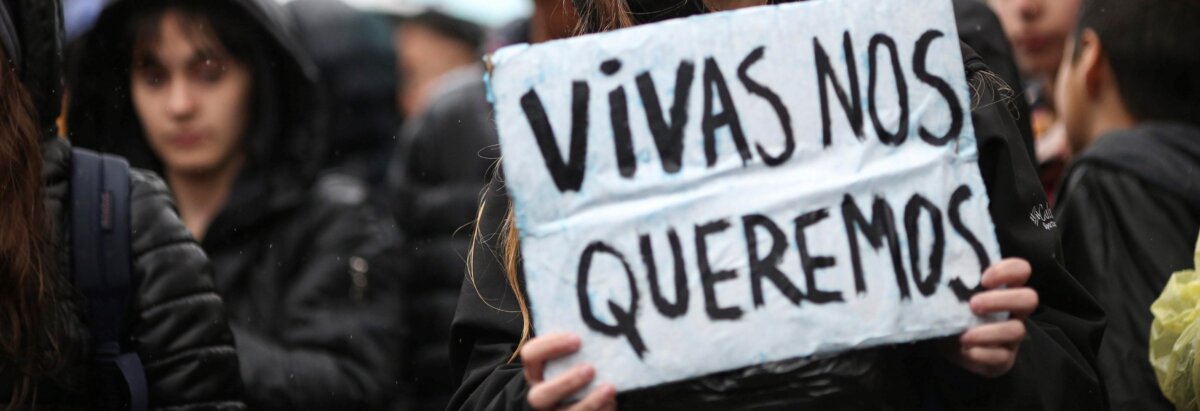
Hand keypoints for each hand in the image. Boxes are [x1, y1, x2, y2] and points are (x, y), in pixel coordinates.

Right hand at [522, 332, 616, 410]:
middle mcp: (539, 395)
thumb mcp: (567, 355)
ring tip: (609, 388)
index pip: (530, 355)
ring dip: (589, 402)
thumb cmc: (574, 366)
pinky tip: (612, 401)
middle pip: (539, 396)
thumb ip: (572, 343)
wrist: (573, 396)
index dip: (551, 346)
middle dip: (566, 383)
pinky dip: (601, 410)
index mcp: (535, 371)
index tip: (577, 339)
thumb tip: (598, 320)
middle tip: (590, 369)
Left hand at [944, 258, 1038, 376]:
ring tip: (963, 336)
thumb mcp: (951, 294)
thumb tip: (937, 272)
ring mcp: (1012, 335)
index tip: (984, 279)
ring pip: (1016, 330)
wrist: (947, 344)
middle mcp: (1014, 310)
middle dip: (1001, 300)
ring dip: (987, 332)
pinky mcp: (1004, 358)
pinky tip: (965, 350)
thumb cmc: (952, 310)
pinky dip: (981, 354)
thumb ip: (954, 282)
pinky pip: (1002, 357)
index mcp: (1004, 288)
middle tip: (973, 305)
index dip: (1008, 271)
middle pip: (1029, 299)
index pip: (1021, 270)